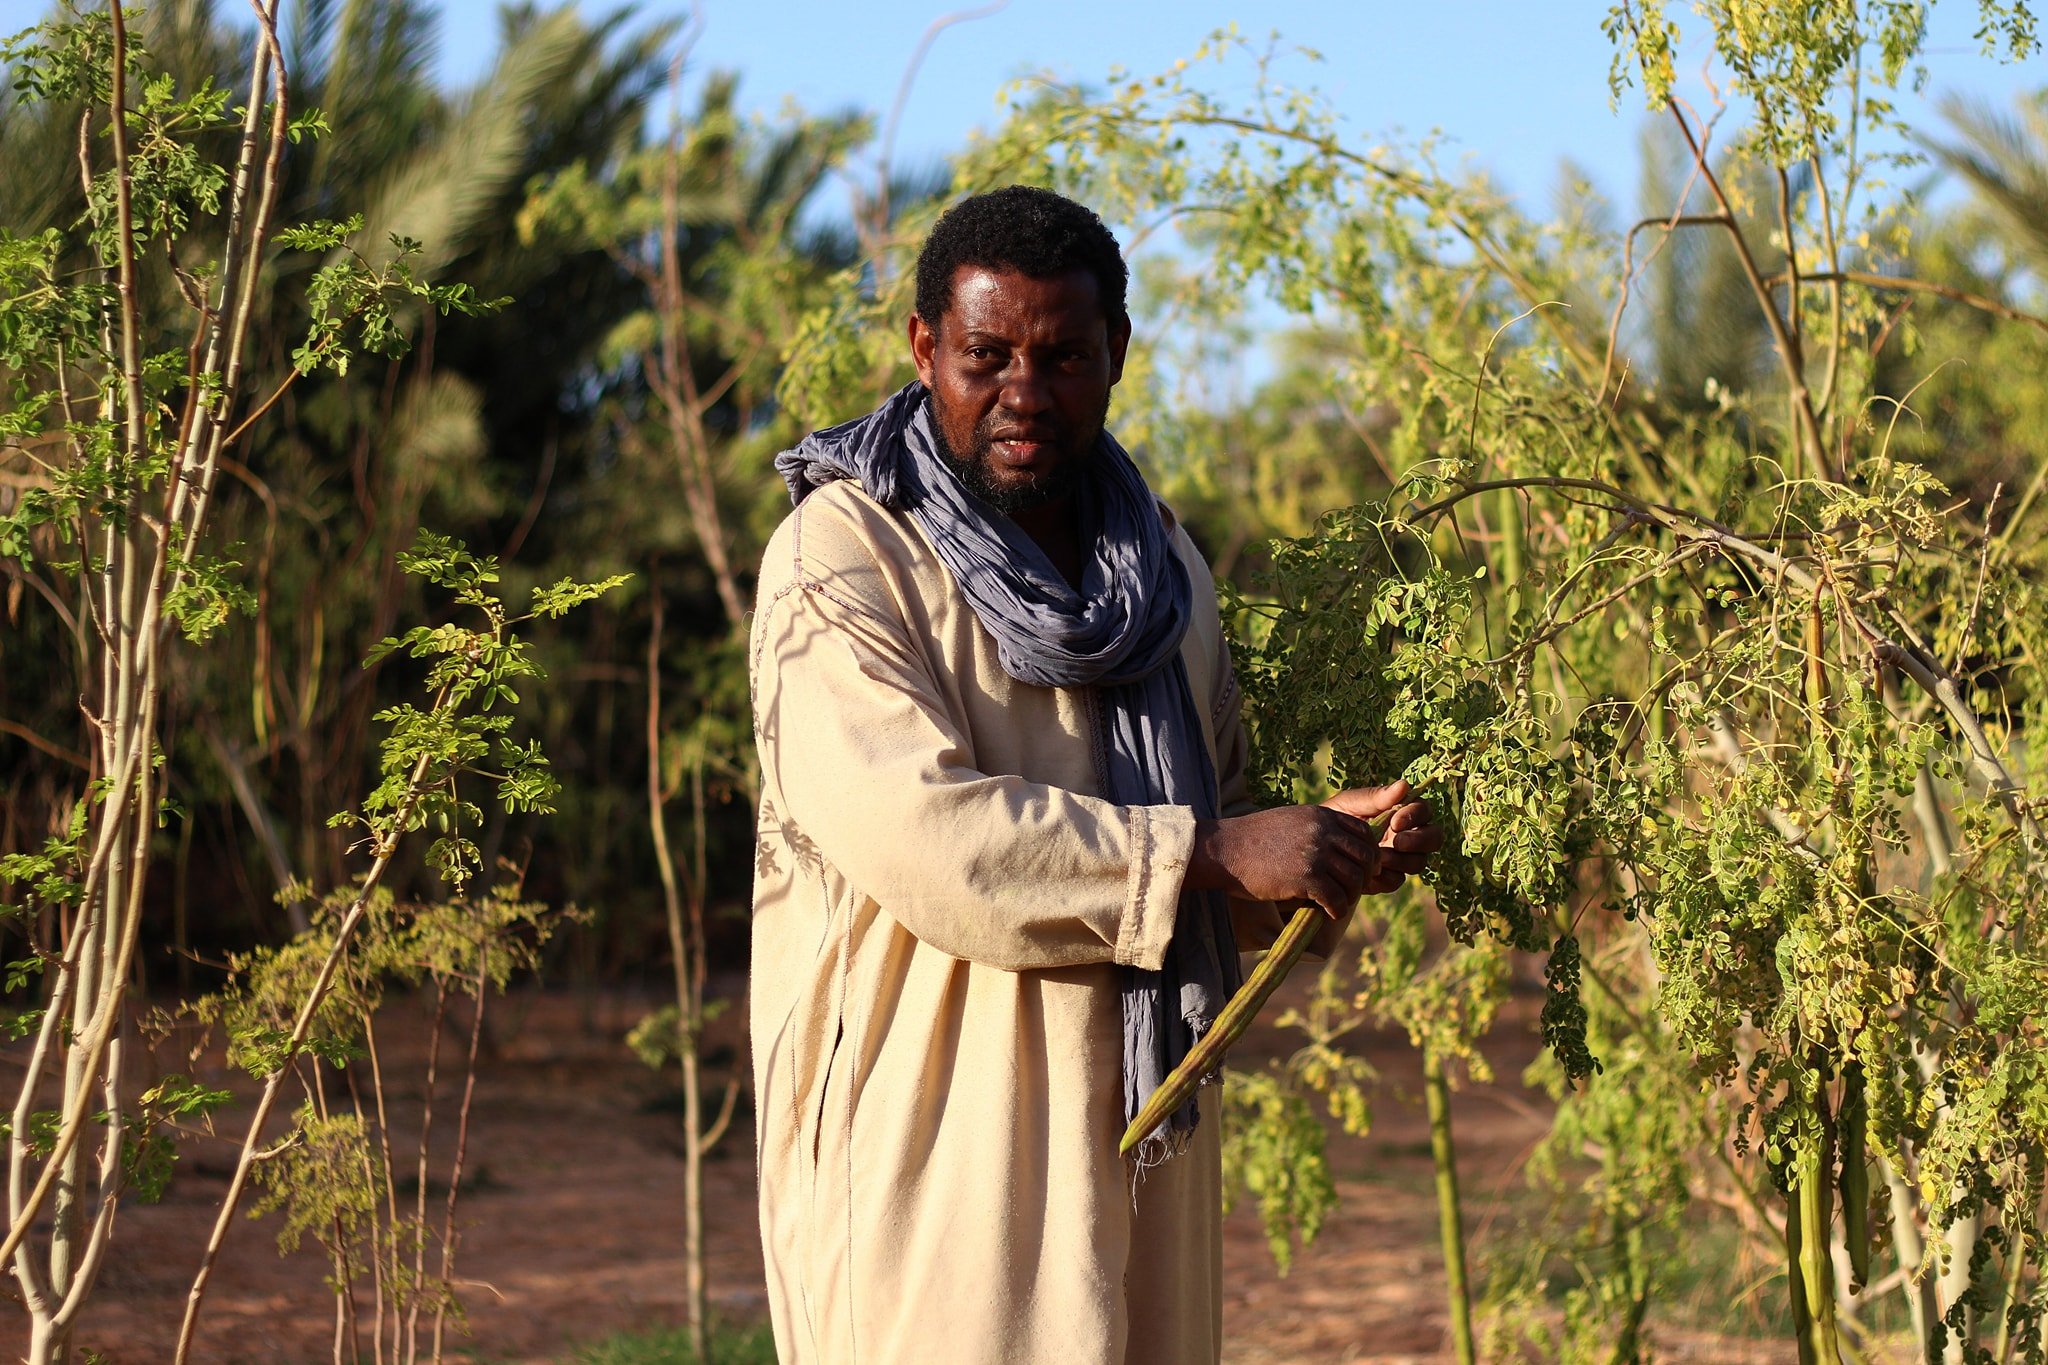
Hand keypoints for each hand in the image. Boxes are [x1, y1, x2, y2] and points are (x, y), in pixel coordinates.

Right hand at [1187, 780, 1443, 919]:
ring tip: (1338, 903)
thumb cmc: (1253, 839)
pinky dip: (1337, 909)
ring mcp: (1316, 854)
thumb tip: (1337, 847)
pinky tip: (1328, 913)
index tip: (1362, 867)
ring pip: (1354, 879)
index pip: (1363, 831)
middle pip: (1365, 856)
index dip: (1368, 852)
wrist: (1224, 849)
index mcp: (1321, 815)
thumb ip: (1316, 828)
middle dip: (1365, 876)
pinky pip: (1337, 898)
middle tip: (1353, 890)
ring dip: (1350, 896)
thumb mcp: (1290, 821)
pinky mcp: (1306, 878)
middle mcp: (1323, 831)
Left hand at [1323, 783, 1442, 894]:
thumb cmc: (1335, 816)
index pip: (1425, 811)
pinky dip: (1385, 877)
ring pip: (1419, 862)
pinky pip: (1397, 880)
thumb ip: (1377, 796)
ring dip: (1402, 860)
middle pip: (1434, 838)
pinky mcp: (1387, 877)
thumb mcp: (1351, 802)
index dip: (1417, 816)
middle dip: (1419, 840)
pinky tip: (1368, 872)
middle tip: (1396, 841)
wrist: (1313, 845)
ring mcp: (1400, 858)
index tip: (1396, 821)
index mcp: (1402, 812)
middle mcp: (1407, 835)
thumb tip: (1405, 784)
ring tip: (1378, 857)